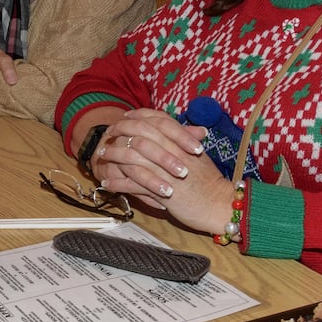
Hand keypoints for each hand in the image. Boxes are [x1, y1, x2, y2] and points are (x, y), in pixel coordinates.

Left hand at [92, 109, 231, 235]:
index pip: (157, 120)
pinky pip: (133, 184)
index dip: (138, 116)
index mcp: (183, 142)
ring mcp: (166, 172)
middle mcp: (173, 153)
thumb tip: (173, 128)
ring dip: (114, 156)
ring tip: (102, 157)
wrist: (219, 204)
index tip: (125, 116)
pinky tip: (107, 182)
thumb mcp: (198, 156)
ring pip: (133, 158)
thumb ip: (185, 140)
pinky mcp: (161, 192)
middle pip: (140, 135)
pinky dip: (117, 183)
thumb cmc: (209, 181)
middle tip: (108, 134)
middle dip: (121, 132)